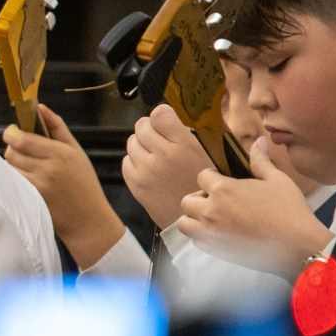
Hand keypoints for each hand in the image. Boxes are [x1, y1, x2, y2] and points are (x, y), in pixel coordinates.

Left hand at [4, 107, 129, 267]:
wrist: (87, 219)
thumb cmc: (83, 182)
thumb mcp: (76, 151)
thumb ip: (57, 126)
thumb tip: (39, 107)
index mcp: (60, 153)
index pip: (21, 138)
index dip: (11, 133)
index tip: (15, 132)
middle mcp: (47, 169)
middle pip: (11, 151)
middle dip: (12, 147)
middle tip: (22, 149)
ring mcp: (37, 185)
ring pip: (9, 166)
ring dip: (13, 162)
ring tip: (27, 165)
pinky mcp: (31, 198)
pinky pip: (13, 180)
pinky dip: (15, 176)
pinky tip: (27, 177)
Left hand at [124, 106, 215, 230]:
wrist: (199, 221)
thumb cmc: (208, 187)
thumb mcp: (209, 156)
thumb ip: (188, 136)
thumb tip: (169, 119)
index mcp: (185, 145)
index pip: (159, 114)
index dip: (161, 116)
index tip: (165, 121)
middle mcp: (163, 155)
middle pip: (141, 126)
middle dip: (149, 130)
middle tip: (159, 139)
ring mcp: (147, 170)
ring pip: (131, 142)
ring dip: (141, 145)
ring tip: (155, 155)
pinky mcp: (136, 184)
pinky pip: (126, 161)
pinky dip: (135, 162)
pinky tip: (149, 168)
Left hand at [180, 151, 328, 269]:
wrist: (298, 248)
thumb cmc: (290, 211)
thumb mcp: (278, 180)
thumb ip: (261, 161)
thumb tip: (258, 142)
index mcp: (223, 190)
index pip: (202, 176)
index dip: (213, 177)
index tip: (225, 181)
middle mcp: (210, 211)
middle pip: (188, 200)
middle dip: (200, 197)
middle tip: (219, 201)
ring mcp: (210, 233)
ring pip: (185, 223)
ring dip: (195, 218)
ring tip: (215, 217)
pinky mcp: (215, 251)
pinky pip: (196, 241)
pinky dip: (203, 235)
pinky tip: (222, 233)